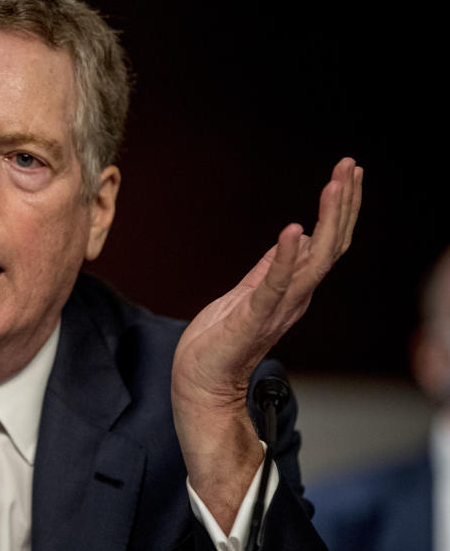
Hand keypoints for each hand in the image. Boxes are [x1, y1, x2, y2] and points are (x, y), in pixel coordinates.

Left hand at [171, 157, 361, 528]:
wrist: (199, 385)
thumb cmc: (218, 343)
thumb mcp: (247, 294)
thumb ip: (270, 269)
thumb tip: (295, 240)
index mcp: (292, 290)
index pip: (326, 244)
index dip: (340, 209)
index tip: (348, 173)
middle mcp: (294, 297)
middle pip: (331, 245)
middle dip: (343, 204)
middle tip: (350, 166)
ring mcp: (276, 307)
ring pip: (315, 260)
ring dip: (328, 220)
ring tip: (337, 185)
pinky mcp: (252, 317)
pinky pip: (275, 284)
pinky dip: (286, 258)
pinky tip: (295, 230)